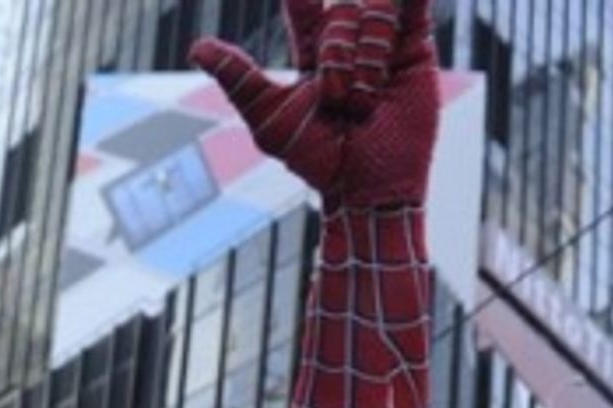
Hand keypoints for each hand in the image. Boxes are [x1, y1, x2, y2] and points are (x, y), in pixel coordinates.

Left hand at [191, 0, 438, 208]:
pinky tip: (403, 2)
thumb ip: (239, 78)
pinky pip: (413, 7)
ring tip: (367, 100)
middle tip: (340, 103)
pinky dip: (407, 2)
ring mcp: (383, 42)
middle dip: (339, 58)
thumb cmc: (317, 159)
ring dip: (368, 58)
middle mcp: (348, 41)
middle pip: (342, 12)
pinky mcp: (416, 47)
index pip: (304, 5)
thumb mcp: (269, 120)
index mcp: (313, 51)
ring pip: (375, 11)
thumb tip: (195, 47)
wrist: (367, 184)